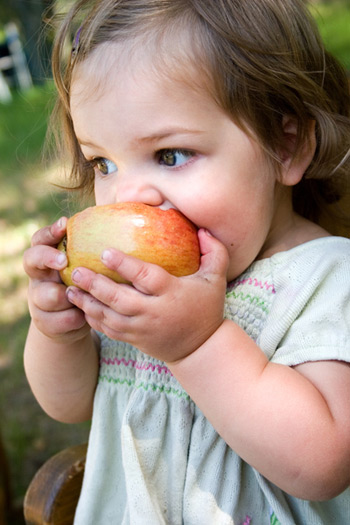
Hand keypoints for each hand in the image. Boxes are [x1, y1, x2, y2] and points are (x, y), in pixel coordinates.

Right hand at [23, 218, 89, 343]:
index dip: (50, 231)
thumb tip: (128, 228)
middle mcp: (39, 275)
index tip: (65, 224)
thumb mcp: (89, 267)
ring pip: (45, 295)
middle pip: (32, 260)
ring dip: (63, 295)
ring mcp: (38, 298)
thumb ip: (96, 252)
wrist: (73, 321)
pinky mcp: (44, 321)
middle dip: (47, 258)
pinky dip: (73, 318)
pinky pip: (58, 319)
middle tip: (64, 261)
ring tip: (78, 295)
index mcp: (48, 257)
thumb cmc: (88, 284)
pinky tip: (84, 316)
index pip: (41, 238)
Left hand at [65, 229, 228, 361]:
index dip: (125, 266)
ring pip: (109, 316)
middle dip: (95, 285)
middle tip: (76, 270)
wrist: (200, 349)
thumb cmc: (207, 308)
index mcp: (172, 294)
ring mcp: (142, 329)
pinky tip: (81, 306)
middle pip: (120, 299)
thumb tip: (202, 229)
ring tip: (69, 288)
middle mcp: (154, 312)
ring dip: (88, 303)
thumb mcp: (216, 280)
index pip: (146, 278)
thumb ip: (214, 252)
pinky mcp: (134, 339)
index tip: (105, 252)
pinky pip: (109, 330)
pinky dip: (93, 319)